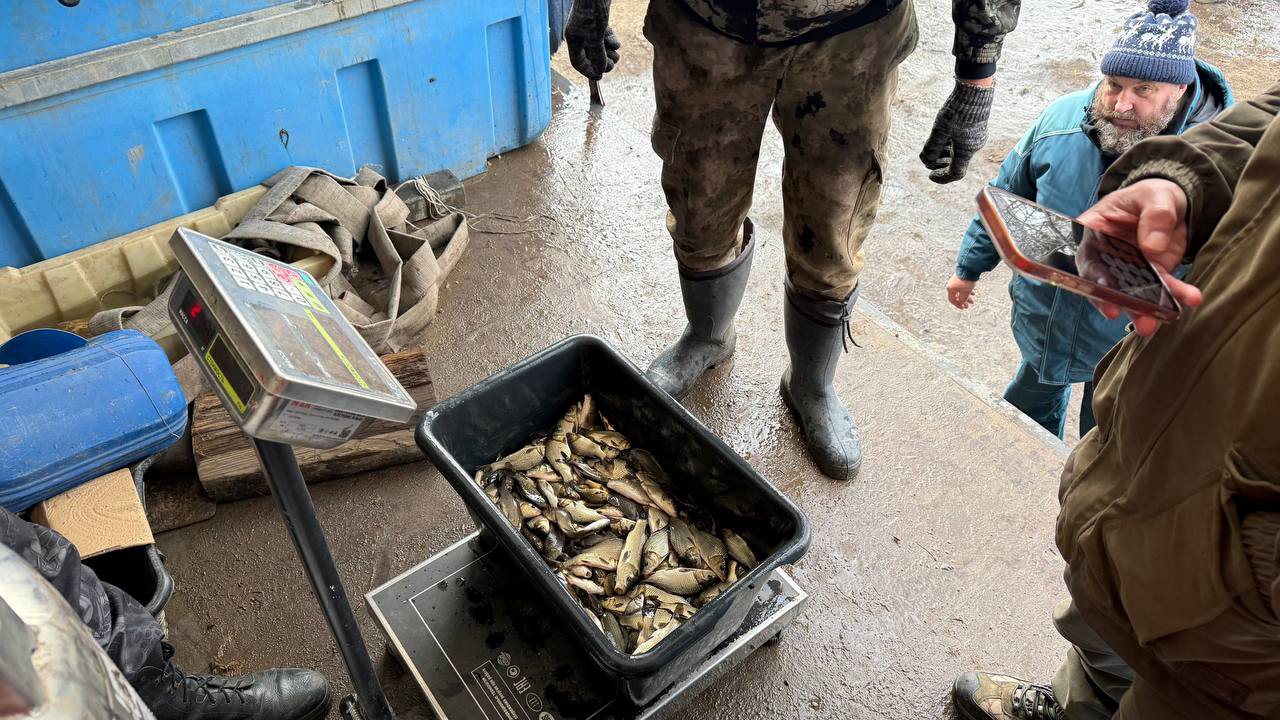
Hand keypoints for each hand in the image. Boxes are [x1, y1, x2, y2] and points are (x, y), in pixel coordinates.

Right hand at [566, 0, 618, 80]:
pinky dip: (611, 42)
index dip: (588, 71)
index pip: (577, 62)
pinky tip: (616, 43)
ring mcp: (589, 28)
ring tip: (616, 55)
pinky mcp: (598, 21)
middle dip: (602, 62)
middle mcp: (579, 34)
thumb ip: (598, 55)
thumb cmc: (593, 11)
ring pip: (599, 47)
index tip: (600, 77)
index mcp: (573, 39)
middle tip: (612, 65)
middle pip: (590, 56)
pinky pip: (604, 37)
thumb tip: (600, 71)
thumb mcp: (596, 37)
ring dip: (608, 54)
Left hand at [920, 79, 995, 183]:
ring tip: (935, 142)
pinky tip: (943, 134)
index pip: (955, 173)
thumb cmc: (957, 111)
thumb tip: (926, 162)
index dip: (942, 177)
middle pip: (956, 163)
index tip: (930, 175)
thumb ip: (931, 149)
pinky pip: (962, 142)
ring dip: (944, 152)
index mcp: (967, 150)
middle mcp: (974, 146)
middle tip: (929, 156)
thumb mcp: (939, 131)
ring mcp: (977, 137)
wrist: (974, 89)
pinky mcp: (977, 128)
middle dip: (940, 162)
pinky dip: (951, 143)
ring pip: (958, 152)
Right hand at [947, 275, 977, 308]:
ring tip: (972, 299)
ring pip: (960, 291)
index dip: (958, 305)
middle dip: (963, 301)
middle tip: (968, 305)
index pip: (952, 300)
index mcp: (950, 289)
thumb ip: (963, 299)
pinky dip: (967, 291)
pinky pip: (962, 287)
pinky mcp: (959, 278)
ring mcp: (955, 281)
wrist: (969, 269)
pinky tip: (972, 292)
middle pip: (957, 296)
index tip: (963, 308)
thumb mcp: (965, 293)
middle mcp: (951, 285)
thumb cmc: (966, 281)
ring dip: (966, 296)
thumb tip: (962, 303)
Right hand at [1076, 178, 1202, 335]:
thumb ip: (1155, 215)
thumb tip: (1152, 247)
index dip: (1096, 281)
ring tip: (1160, 321)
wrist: (1171, 201)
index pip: (1090, 260)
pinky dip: (1174, 295)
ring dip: (1148, 308)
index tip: (1110, 298)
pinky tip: (1189, 298)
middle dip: (1125, 304)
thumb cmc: (1152, 194)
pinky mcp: (1152, 273)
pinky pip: (1161, 288)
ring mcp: (1129, 268)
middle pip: (1109, 284)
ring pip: (1135, 292)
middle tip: (1141, 321)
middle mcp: (1106, 256)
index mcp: (1095, 232)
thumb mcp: (1155, 195)